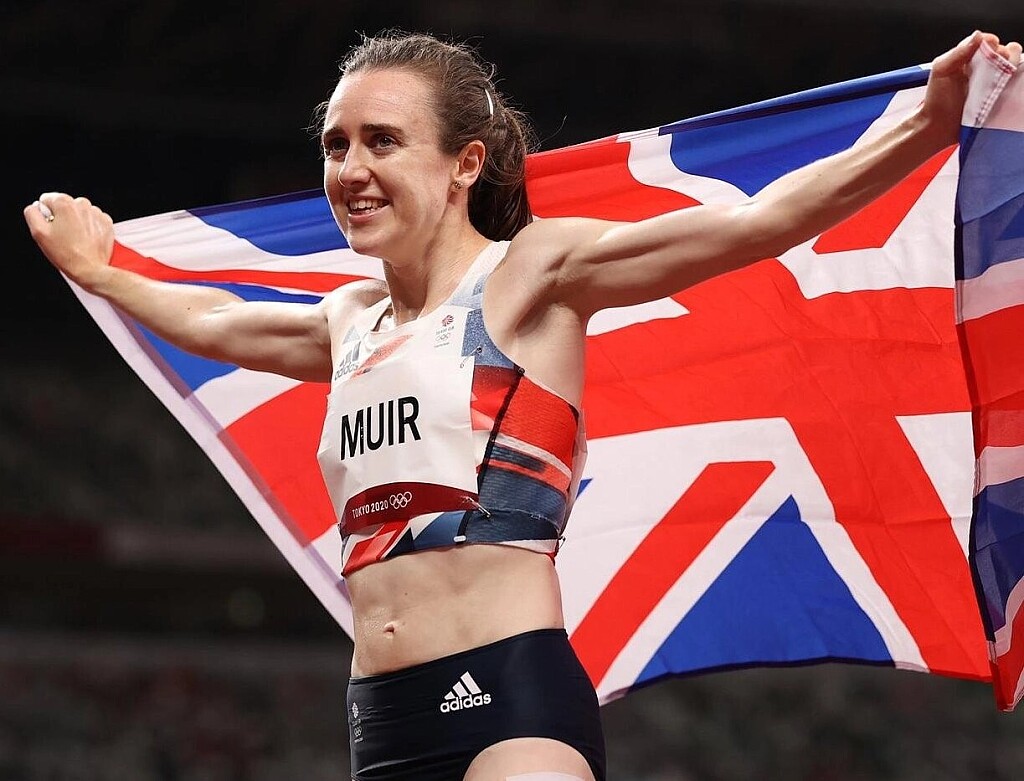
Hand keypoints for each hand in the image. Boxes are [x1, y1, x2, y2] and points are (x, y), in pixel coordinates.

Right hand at [23, 192, 115, 287]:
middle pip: (65, 206)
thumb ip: (32, 213)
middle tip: (62, 236)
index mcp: (64, 203)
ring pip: (79, 213)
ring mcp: (96, 214)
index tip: (51, 227)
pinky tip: (85, 240)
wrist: (89, 269)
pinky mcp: (106, 223)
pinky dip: (89, 228)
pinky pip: (93, 221)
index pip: (47, 200)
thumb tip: (35, 207)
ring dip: (76, 223)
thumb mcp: (38, 233)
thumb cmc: (66, 253)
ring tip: (74, 239)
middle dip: (61, 218)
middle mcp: (82, 205)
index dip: (46, 215)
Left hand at [920, 31, 1021, 146]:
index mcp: (968, 58)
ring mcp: (991, 82)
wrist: (939, 127)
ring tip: (1002, 73)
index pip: (987, 42)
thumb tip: (978, 35)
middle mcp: (982, 67)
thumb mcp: (941, 70)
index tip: (991, 46)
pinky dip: (1014, 79)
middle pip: (1003, 51)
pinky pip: (1012, 83)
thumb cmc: (936, 100)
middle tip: (998, 61)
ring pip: (1011, 65)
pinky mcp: (997, 96)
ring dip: (1011, 65)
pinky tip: (1007, 82)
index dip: (992, 42)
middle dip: (1005, 52)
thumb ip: (958, 52)